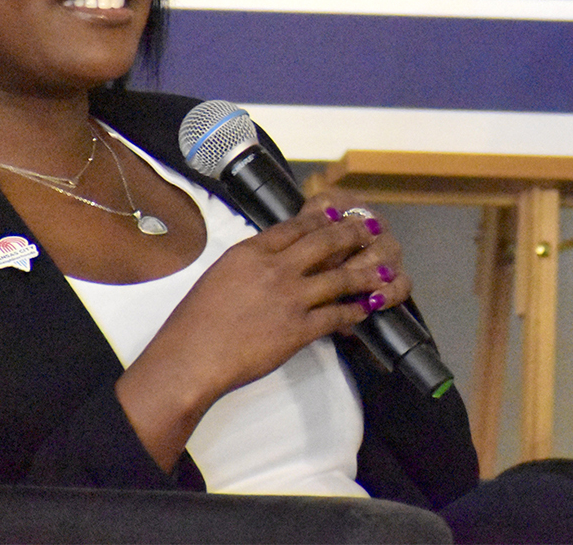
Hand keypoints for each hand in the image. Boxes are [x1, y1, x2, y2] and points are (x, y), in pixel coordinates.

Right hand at [115, 194, 408, 470]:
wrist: (190, 358)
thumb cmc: (194, 323)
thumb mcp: (219, 275)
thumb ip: (249, 264)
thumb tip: (269, 260)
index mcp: (250, 252)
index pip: (294, 226)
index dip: (320, 218)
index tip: (336, 214)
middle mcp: (274, 269)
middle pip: (324, 242)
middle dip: (351, 234)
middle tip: (367, 231)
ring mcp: (289, 298)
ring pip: (339, 277)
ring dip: (364, 272)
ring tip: (381, 268)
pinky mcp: (298, 329)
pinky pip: (336, 315)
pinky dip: (354, 311)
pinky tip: (365, 308)